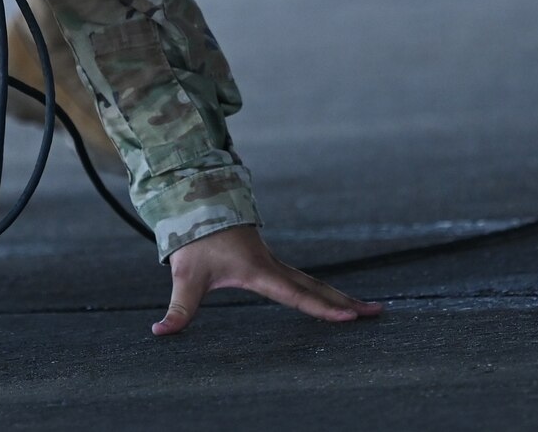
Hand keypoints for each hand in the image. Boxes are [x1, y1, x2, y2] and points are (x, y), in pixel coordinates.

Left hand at [154, 225, 382, 336]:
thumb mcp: (185, 275)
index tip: (349, 317)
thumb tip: (160, 332)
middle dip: (346, 302)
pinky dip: (325, 290)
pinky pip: (304, 280)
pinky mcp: (271, 263)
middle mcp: (273, 266)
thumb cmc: (194, 240)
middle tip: (377, 313)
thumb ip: (179, 308)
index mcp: (259, 270)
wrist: (197, 205)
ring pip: (314, 282)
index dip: (322, 308)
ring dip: (340, 296)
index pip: (297, 294)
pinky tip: (336, 299)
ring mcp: (274, 263)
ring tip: (368, 309)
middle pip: (317, 287)